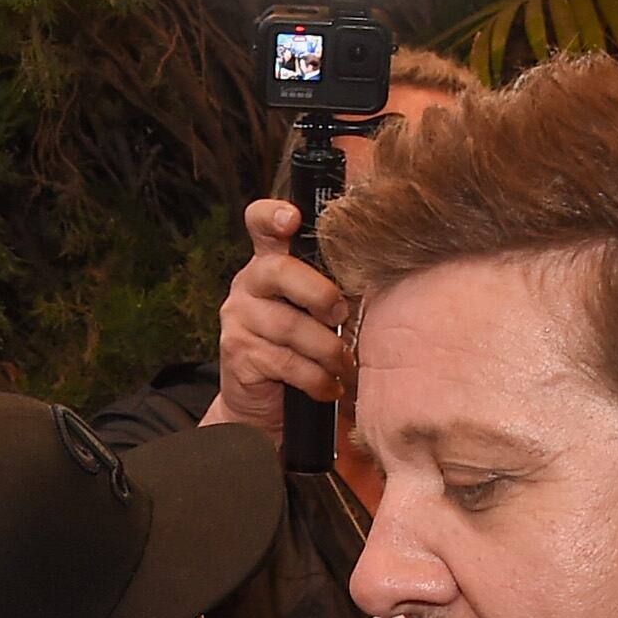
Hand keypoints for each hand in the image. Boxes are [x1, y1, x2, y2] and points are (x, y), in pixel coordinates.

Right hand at [202, 199, 354, 439]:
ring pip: (289, 325)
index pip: (260, 224)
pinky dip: (316, 377)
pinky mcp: (238, 353)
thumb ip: (332, 285)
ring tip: (344, 364)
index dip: (272, 215)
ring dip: (327, 348)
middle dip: (320, 293)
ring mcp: (238, 319)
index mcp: (269, 263)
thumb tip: (379, 270)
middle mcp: (248, 284)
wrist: (264, 403)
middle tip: (341, 313)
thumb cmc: (301, 347)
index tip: (292, 219)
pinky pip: (286, 362)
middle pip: (279, 271)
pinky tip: (330, 385)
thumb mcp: (315, 310)